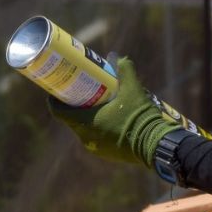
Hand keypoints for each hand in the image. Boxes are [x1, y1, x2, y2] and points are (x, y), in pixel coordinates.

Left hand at [48, 57, 195, 165]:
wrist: (156, 144)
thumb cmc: (140, 117)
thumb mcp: (134, 90)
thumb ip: (125, 71)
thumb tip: (117, 57)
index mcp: (86, 123)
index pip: (59, 112)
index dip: (55, 100)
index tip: (58, 91)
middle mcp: (86, 138)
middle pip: (72, 120)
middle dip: (74, 106)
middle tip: (81, 93)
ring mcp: (96, 148)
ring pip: (84, 130)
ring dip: (87, 118)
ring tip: (97, 105)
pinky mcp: (106, 154)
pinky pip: (96, 139)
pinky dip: (98, 129)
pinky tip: (109, 121)